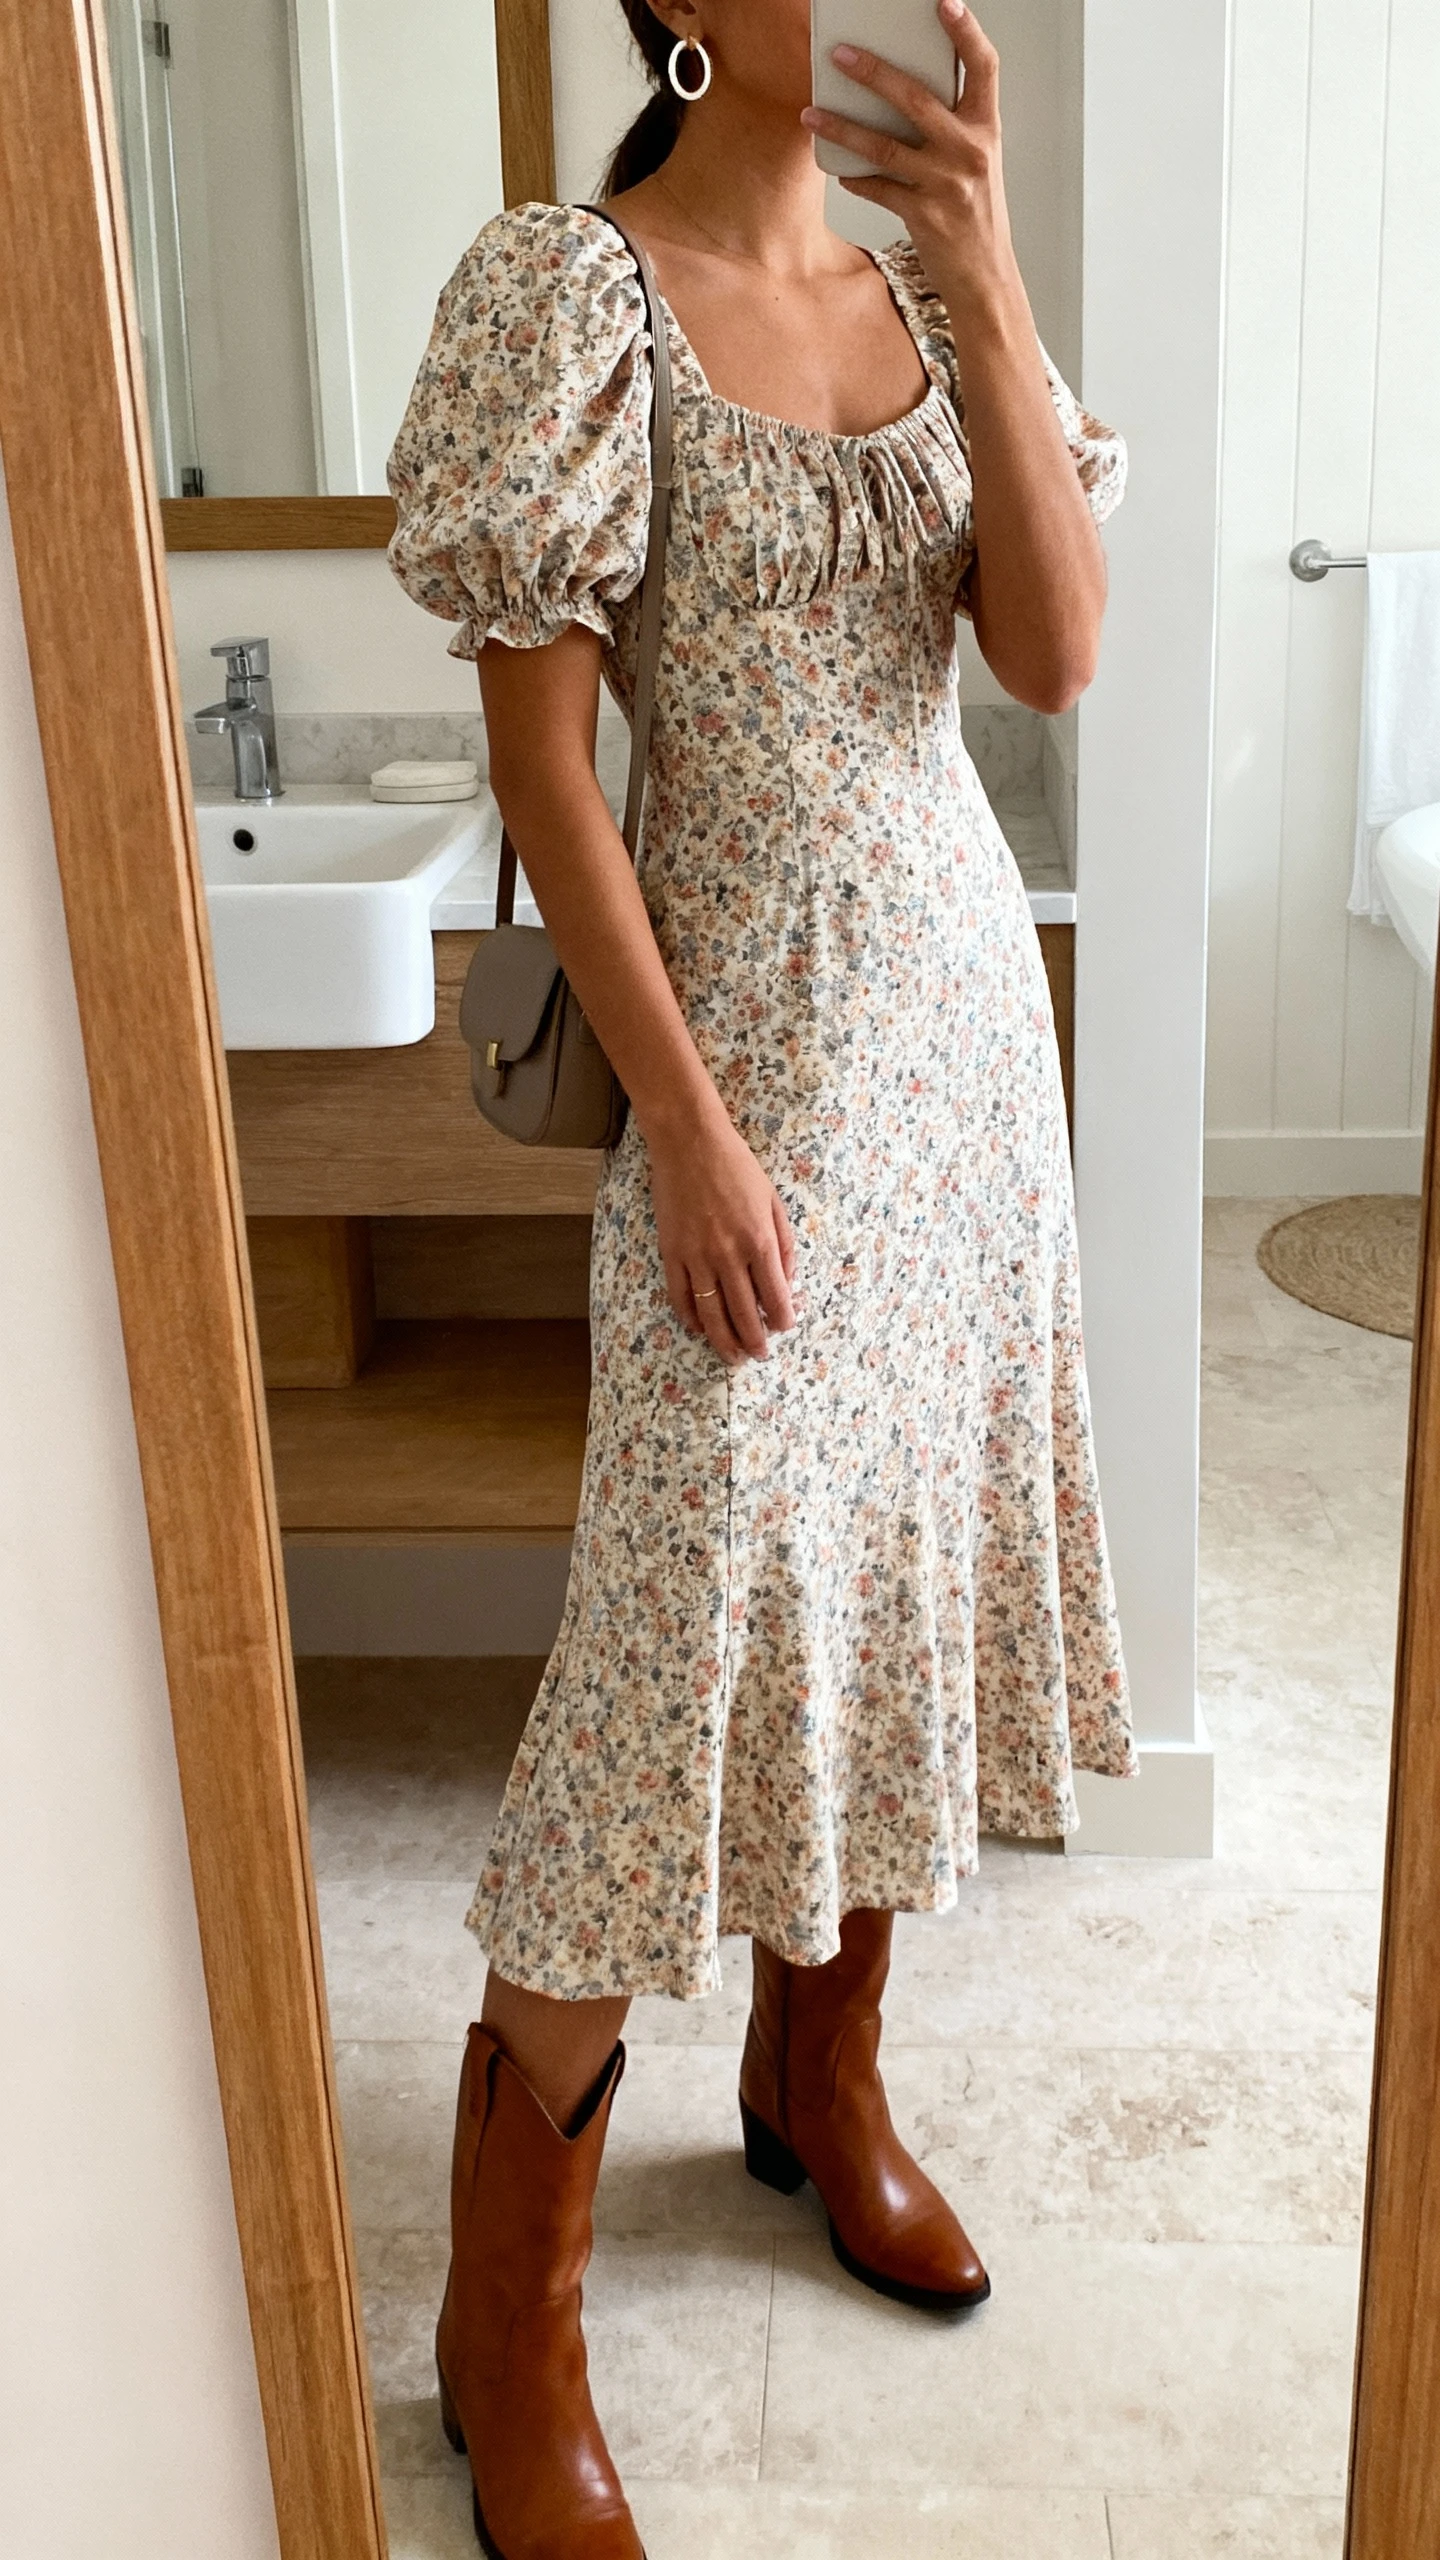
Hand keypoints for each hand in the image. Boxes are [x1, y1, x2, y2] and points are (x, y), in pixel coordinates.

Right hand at [648, 1113, 797, 1366]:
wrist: (690, 1143)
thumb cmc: (737, 1167)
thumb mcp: (773, 1201)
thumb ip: (784, 1243)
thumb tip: (787, 1281)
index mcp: (759, 1241)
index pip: (776, 1296)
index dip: (782, 1319)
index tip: (784, 1329)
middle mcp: (730, 1255)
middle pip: (745, 1313)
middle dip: (755, 1340)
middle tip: (759, 1356)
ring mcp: (697, 1256)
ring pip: (712, 1313)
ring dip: (724, 1341)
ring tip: (733, 1357)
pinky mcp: (672, 1253)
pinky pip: (681, 1296)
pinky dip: (691, 1318)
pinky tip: (699, 1328)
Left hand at [800, 1, 1019, 334]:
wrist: (985, 278)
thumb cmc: (977, 216)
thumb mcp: (976, 163)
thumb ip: (950, 127)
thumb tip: (899, 95)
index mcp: (987, 129)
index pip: (984, 67)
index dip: (966, 31)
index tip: (944, 2)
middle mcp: (970, 151)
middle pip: (916, 96)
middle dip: (872, 71)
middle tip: (839, 53)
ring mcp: (946, 183)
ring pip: (883, 144)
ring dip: (842, 127)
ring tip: (812, 113)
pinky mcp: (924, 215)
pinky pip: (878, 188)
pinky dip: (856, 179)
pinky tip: (841, 172)